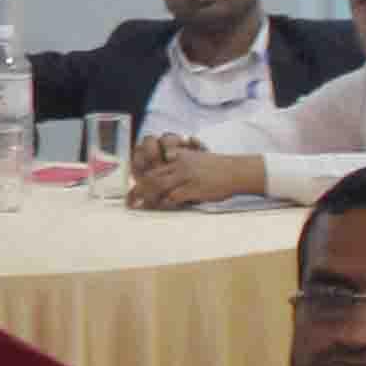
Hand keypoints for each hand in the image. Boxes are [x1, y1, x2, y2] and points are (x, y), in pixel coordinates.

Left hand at [128, 144, 267, 209]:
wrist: (236, 171)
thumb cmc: (217, 168)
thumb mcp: (196, 159)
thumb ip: (180, 165)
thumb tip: (168, 177)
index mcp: (177, 157)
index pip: (152, 165)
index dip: (139, 177)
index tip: (131, 187)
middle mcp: (178, 164)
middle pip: (151, 176)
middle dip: (137, 190)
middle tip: (129, 201)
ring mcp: (185, 176)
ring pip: (157, 186)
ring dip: (146, 198)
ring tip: (139, 207)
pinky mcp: (192, 188)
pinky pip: (172, 197)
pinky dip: (164, 203)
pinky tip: (159, 208)